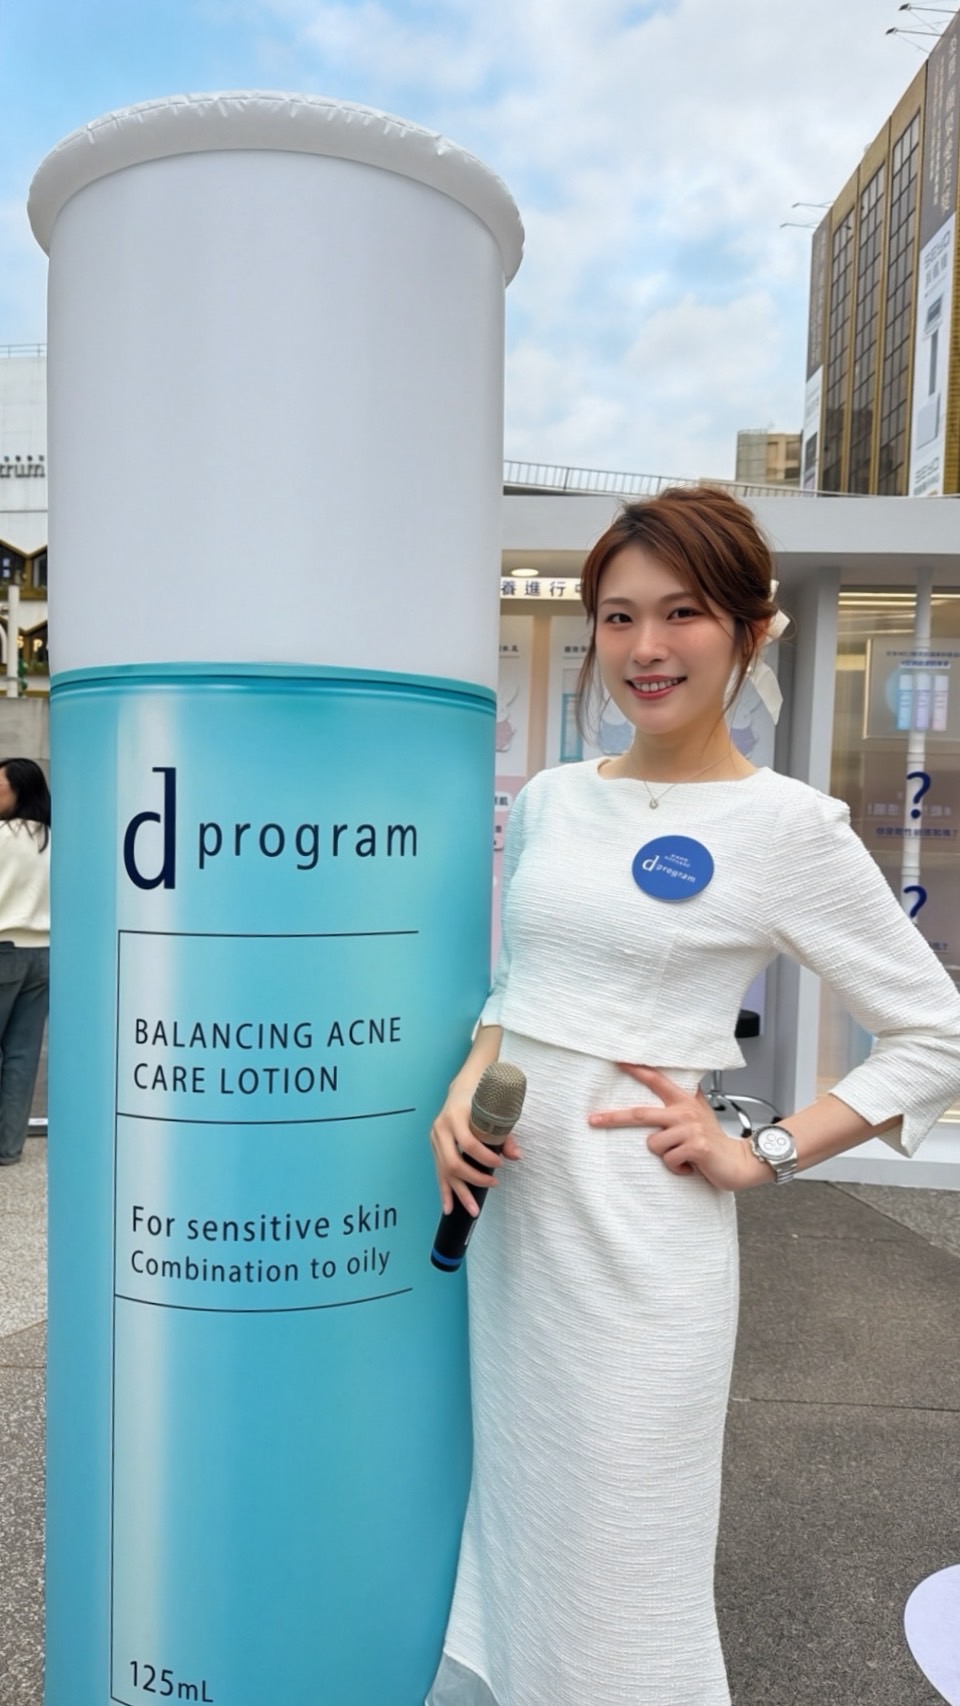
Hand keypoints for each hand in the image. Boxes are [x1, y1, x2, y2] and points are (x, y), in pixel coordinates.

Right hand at [429, 1088, 521, 1217]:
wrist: (464, 1086)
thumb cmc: (482, 1099)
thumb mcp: (495, 1112)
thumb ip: (506, 1135)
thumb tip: (517, 1157)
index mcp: (456, 1115)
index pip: (469, 1143)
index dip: (485, 1157)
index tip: (500, 1165)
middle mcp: (442, 1127)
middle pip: (453, 1162)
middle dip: (473, 1179)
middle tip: (493, 1184)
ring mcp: (435, 1137)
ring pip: (444, 1171)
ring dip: (459, 1193)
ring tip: (472, 1210)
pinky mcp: (434, 1146)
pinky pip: (439, 1172)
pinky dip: (445, 1191)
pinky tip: (449, 1207)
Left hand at [588, 1064, 760, 1191]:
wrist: (738, 1162)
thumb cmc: (714, 1140)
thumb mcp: (699, 1113)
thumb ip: (683, 1099)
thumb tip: (665, 1080)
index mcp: (684, 1101)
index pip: (656, 1080)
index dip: (637, 1070)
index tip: (617, 1061)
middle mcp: (685, 1112)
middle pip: (640, 1114)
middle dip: (613, 1117)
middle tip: (593, 1119)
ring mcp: (690, 1129)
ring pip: (653, 1144)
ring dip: (665, 1156)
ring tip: (682, 1156)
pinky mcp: (695, 1147)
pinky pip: (669, 1160)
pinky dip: (677, 1168)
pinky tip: (690, 1166)